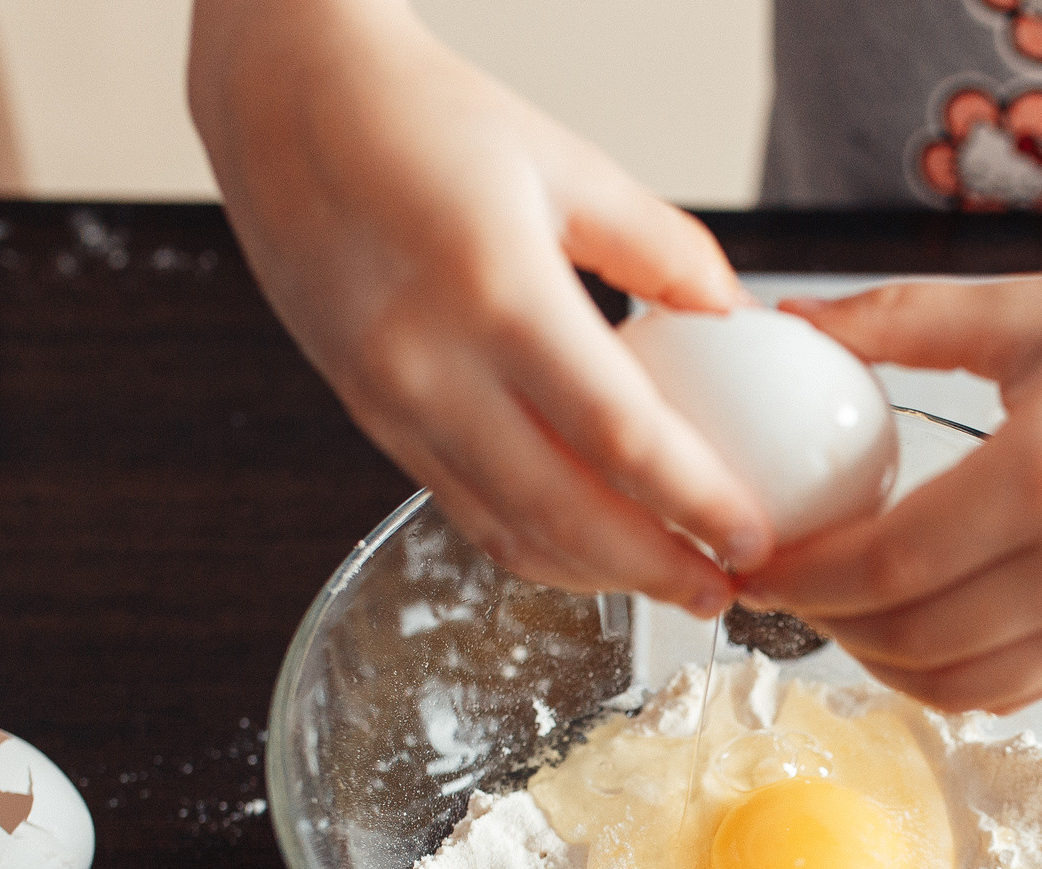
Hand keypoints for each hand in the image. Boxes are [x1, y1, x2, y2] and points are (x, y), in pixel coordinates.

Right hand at [188, 0, 763, 614]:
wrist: (287, 103)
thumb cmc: (423, 118)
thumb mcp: (567, 163)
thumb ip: (663, 248)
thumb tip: (738, 318)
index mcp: (498, 290)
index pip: (619, 435)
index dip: (695, 503)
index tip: (753, 536)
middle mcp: (434, 364)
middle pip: (564, 513)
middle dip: (654, 571)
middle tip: (724, 592)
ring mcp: (392, 402)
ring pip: (507, 530)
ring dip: (596, 576)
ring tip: (669, 582)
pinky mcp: (370, 419)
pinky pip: (462, 508)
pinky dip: (534, 544)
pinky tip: (588, 548)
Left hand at [735, 235, 1041, 712]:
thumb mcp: (1027, 308)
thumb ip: (896, 321)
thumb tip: (785, 322)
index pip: (886, 562)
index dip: (802, 571)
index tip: (750, 553)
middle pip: (908, 635)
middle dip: (821, 619)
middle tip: (774, 580)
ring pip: (953, 686)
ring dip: (874, 658)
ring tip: (834, 605)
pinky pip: (1008, 691)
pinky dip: (940, 677)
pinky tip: (905, 625)